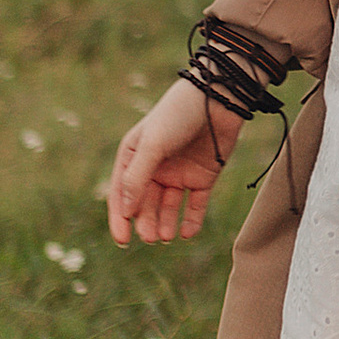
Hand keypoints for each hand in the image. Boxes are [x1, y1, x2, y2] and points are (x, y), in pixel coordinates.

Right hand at [107, 78, 239, 246]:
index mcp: (134, 156)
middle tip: (150, 238)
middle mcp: (154, 167)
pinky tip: (186, 233)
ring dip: (165, 223)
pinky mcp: (203, 177)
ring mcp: (178, 173)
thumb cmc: (178, 115)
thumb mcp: (153, 144)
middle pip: (145, 203)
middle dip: (145, 222)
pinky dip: (190, 220)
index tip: (122, 240)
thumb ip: (137, 177)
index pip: (122, 193)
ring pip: (168, 207)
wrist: (219, 99)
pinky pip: (194, 205)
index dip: (120, 218)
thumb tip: (125, 211)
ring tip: (166, 236)